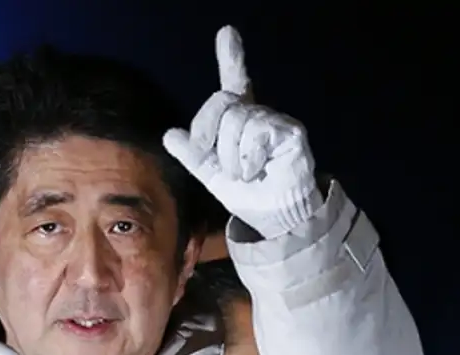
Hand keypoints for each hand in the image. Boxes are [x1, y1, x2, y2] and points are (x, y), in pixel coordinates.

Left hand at [163, 26, 321, 238]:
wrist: (272, 217)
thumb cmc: (246, 193)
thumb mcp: (209, 174)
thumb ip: (192, 153)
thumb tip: (170, 134)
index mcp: (237, 119)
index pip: (234, 82)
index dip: (232, 56)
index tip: (227, 32)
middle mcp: (256, 114)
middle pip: (220, 101)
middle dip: (207, 132)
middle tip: (216, 165)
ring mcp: (273, 121)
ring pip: (236, 121)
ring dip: (230, 157)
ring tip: (243, 174)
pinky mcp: (290, 132)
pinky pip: (256, 133)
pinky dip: (247, 158)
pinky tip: (256, 171)